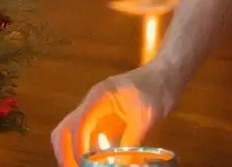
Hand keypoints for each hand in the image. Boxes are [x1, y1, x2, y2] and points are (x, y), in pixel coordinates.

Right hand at [51, 64, 180, 165]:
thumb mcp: (147, 115)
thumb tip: (123, 162)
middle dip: (66, 153)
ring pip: (71, 134)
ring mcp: (96, 112)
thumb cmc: (158, 88)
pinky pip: (86, 138)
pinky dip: (86, 153)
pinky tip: (96, 162)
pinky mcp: (104, 120)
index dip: (77, 148)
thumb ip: (132, 139)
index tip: (84, 164)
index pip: (77, 125)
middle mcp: (92, 104)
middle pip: (64, 130)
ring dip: (72, 154)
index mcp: (99, 97)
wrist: (167, 74)